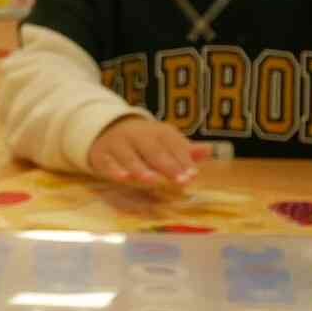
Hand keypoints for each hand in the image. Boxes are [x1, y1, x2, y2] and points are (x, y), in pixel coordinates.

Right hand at [88, 117, 209, 186]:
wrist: (108, 129)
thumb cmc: (144, 142)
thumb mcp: (165, 141)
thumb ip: (185, 150)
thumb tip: (209, 151)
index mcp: (158, 132)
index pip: (173, 145)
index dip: (184, 160)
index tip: (193, 174)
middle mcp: (138, 135)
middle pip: (154, 151)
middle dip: (167, 166)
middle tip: (181, 181)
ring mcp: (118, 144)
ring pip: (130, 156)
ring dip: (141, 168)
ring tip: (153, 180)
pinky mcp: (102, 154)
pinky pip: (108, 162)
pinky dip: (114, 170)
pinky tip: (123, 178)